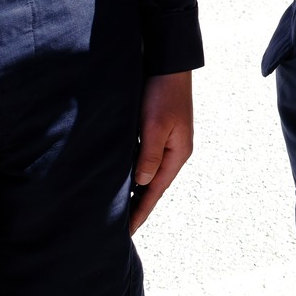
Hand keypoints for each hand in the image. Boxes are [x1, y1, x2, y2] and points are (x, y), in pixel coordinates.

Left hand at [130, 72, 193, 234]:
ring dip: (135, 189)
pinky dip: (134, 171)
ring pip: (148, 173)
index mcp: (178, 154)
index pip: (155, 191)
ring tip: (118, 208)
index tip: (127, 232)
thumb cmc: (162, 93)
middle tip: (119, 227)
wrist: (168, 63)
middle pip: (153, 186)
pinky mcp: (158, 131)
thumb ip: (149, 156)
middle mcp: (175, 151)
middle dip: (138, 206)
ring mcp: (168, 142)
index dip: (141, 212)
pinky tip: (122, 177)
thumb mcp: (154, 126)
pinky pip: (145, 159)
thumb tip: (142, 184)